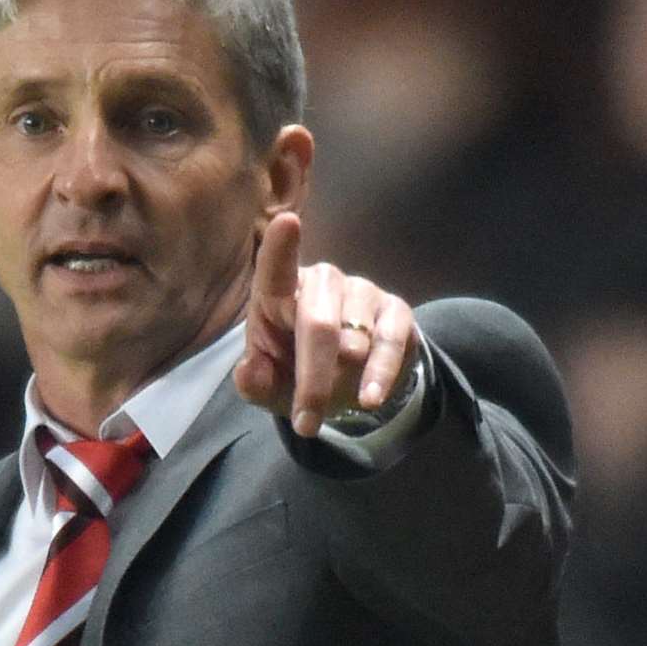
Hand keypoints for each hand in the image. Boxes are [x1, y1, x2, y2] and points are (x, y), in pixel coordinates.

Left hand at [233, 212, 418, 436]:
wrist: (348, 382)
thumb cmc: (295, 372)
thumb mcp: (268, 385)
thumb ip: (254, 382)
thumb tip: (250, 372)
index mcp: (279, 292)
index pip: (276, 268)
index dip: (280, 247)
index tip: (287, 222)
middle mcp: (322, 282)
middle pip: (318, 323)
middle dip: (313, 378)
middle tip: (306, 422)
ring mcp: (361, 292)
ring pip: (354, 337)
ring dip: (344, 379)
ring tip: (339, 405)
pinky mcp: (396, 311)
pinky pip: (390, 341)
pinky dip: (381, 373)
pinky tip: (371, 398)